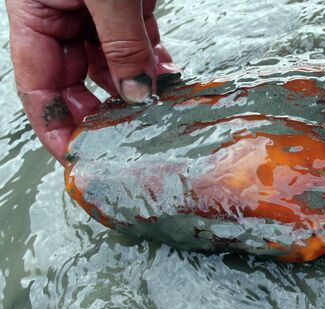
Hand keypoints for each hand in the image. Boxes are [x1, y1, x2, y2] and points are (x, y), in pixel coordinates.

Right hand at [6, 0, 178, 163]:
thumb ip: (121, 44)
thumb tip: (137, 92)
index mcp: (35, 13)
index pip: (38, 86)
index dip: (56, 127)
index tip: (76, 156)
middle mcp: (63, 16)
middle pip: (77, 82)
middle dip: (102, 113)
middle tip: (125, 139)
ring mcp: (97, 11)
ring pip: (114, 65)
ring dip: (136, 89)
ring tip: (153, 111)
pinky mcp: (130, 4)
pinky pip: (141, 43)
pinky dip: (155, 63)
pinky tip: (168, 81)